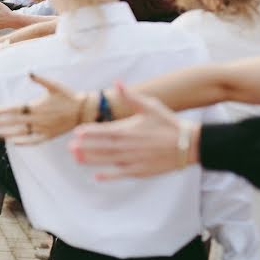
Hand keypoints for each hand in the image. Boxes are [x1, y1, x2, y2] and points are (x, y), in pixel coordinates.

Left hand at [0, 73, 92, 144]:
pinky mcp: (48, 136)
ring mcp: (42, 129)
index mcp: (37, 106)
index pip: (15, 109)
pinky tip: (13, 142)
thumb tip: (29, 72)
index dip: (2, 111)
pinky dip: (23, 142)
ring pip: (21, 133)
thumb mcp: (54, 85)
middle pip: (14, 122)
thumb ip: (40, 79)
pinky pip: (33, 141)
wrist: (83, 111)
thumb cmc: (68, 96)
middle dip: (0, 124)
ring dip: (7, 134)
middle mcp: (38, 119)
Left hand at [70, 83, 199, 179]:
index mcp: (129, 130)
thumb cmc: (168, 123)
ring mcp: (134, 159)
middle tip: (70, 148)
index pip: (105, 131)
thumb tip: (117, 82)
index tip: (77, 132)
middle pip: (102, 147)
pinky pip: (121, 174)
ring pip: (108, 160)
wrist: (189, 144)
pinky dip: (109, 176)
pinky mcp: (141, 171)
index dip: (90, 132)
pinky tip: (97, 176)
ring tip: (76, 159)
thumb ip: (130, 96)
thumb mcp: (150, 106)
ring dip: (91, 160)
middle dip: (85, 147)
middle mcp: (129, 146)